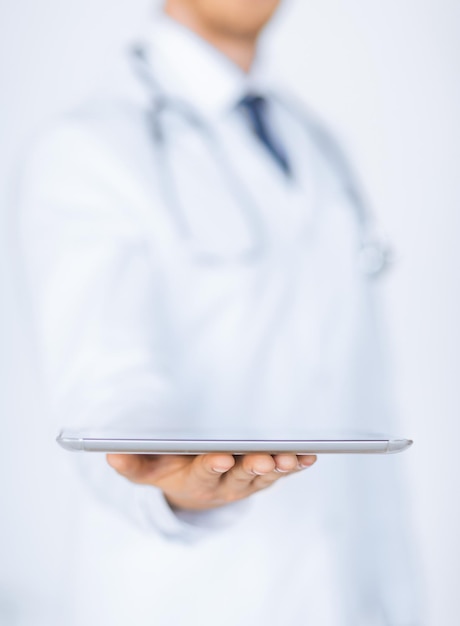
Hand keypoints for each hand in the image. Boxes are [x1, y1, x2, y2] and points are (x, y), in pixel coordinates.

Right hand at [106, 452, 316, 510]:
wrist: (194, 491)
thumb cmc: (171, 472)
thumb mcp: (149, 471)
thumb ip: (133, 464)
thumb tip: (110, 453)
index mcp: (196, 479)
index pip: (204, 473)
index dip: (213, 466)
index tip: (221, 457)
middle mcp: (225, 483)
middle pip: (241, 476)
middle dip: (252, 467)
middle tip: (264, 457)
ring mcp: (246, 481)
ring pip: (264, 476)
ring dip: (279, 467)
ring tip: (291, 456)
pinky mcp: (261, 476)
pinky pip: (280, 472)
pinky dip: (295, 466)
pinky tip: (309, 457)